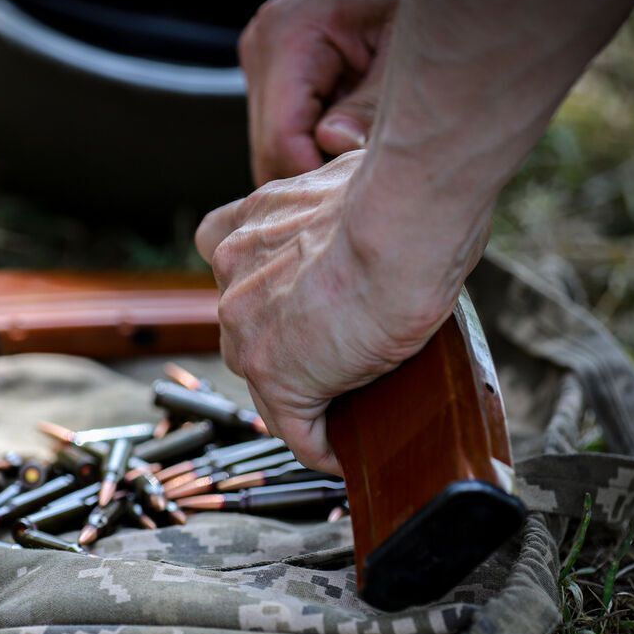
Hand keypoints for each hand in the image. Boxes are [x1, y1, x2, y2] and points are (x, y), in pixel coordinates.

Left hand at [196, 150, 488, 473]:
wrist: (400, 221)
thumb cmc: (397, 193)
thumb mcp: (348, 180)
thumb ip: (334, 203)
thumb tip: (366, 202)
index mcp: (247, 224)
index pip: (238, 269)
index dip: (269, 292)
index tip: (301, 310)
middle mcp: (233, 275)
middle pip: (246, 328)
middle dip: (283, 344)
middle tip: (331, 359)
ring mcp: (249, 328)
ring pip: (265, 380)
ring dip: (300, 394)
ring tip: (338, 409)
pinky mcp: (277, 375)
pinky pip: (295, 428)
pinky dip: (319, 444)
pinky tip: (342, 453)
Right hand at [239, 0, 414, 185]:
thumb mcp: (406, 48)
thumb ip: (371, 103)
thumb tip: (336, 148)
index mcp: (288, 37)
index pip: (281, 141)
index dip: (317, 181)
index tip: (359, 200)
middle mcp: (262, 49)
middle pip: (269, 153)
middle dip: (315, 179)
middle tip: (367, 193)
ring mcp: (262, 61)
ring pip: (272, 149)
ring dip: (316, 164)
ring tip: (364, 163)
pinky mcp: (274, 73)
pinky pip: (284, 131)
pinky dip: (315, 147)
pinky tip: (352, 143)